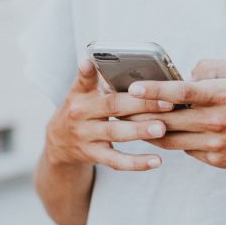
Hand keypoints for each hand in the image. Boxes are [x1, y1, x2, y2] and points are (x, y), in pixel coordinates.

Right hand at [45, 59, 174, 170]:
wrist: (59, 142)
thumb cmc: (84, 109)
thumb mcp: (85, 92)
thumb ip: (104, 80)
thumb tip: (138, 68)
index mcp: (81, 93)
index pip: (83, 79)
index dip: (87, 71)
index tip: (89, 61)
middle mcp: (80, 113)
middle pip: (113, 106)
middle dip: (141, 104)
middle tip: (167, 102)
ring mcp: (86, 135)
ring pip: (115, 133)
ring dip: (140, 130)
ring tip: (161, 128)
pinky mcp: (93, 155)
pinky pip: (116, 161)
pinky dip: (137, 163)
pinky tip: (156, 161)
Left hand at [126, 60, 225, 168]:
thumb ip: (213, 67)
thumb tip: (188, 73)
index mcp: (220, 95)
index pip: (180, 91)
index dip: (153, 90)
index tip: (132, 88)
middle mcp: (214, 120)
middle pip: (167, 118)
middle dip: (139, 114)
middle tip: (117, 108)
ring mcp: (214, 142)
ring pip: (170, 138)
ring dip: (148, 131)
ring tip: (129, 123)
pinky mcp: (215, 159)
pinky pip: (186, 149)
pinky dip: (172, 141)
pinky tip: (160, 134)